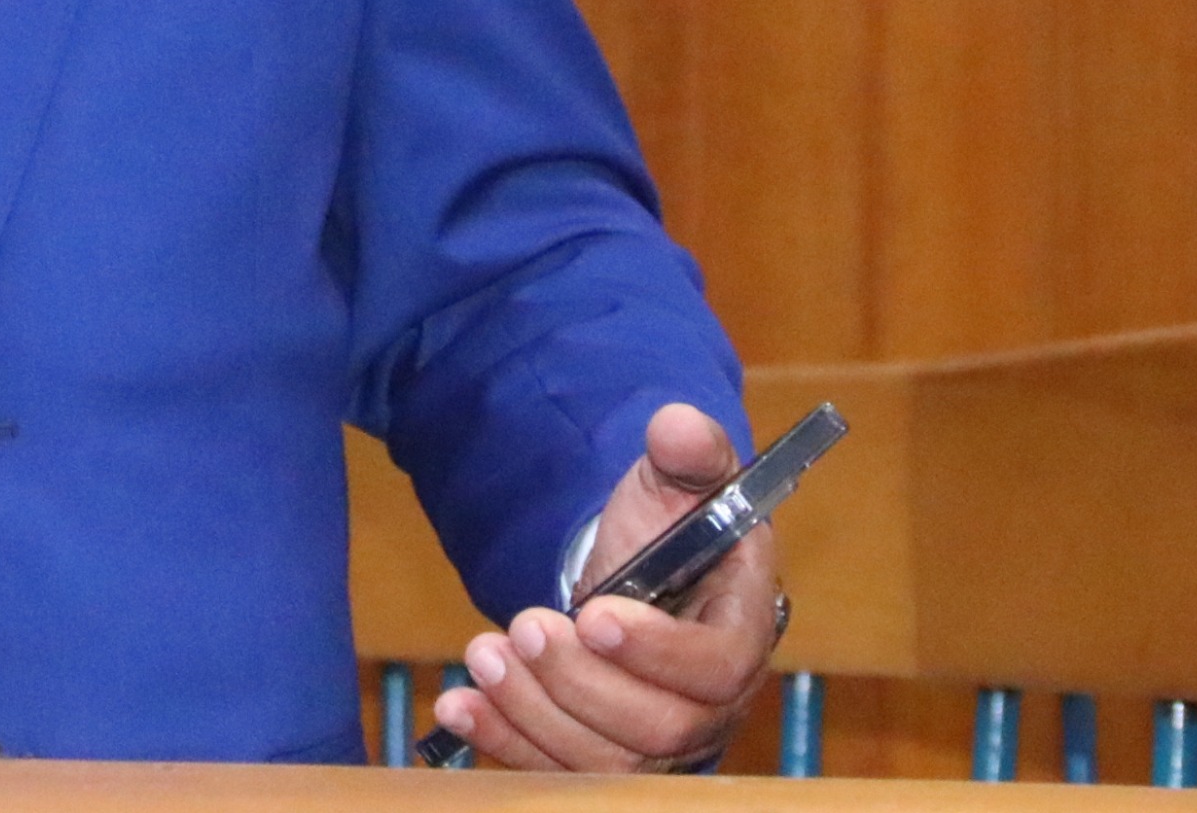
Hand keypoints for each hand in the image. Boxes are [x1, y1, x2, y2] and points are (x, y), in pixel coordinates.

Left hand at [429, 402, 780, 773]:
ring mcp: (654, 741)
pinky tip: (457, 705)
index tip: (594, 614)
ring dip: (534, 711)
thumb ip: (687, 452)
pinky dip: (504, 740)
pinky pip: (557, 770)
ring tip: (483, 655)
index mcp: (739, 632)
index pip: (718, 666)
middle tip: (523, 625)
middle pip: (657, 728)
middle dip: (579, 682)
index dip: (658, 652)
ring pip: (604, 759)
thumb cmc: (665, 527)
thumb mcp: (675, 480)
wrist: (630, 570)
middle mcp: (708, 703)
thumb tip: (678, 426)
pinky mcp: (600, 755)